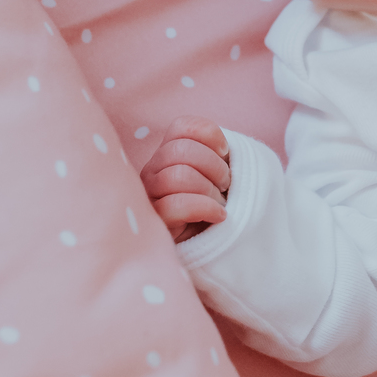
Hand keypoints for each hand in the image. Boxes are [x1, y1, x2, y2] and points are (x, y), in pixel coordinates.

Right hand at [141, 116, 230, 243]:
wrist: (210, 249)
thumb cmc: (215, 208)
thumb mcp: (219, 177)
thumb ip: (217, 156)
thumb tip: (224, 147)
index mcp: (167, 154)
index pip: (181, 127)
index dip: (209, 134)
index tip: (226, 152)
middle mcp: (152, 171)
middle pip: (181, 150)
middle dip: (214, 167)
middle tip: (226, 186)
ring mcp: (149, 197)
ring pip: (177, 176)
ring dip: (209, 190)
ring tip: (220, 204)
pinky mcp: (154, 222)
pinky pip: (175, 205)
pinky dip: (204, 207)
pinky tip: (219, 216)